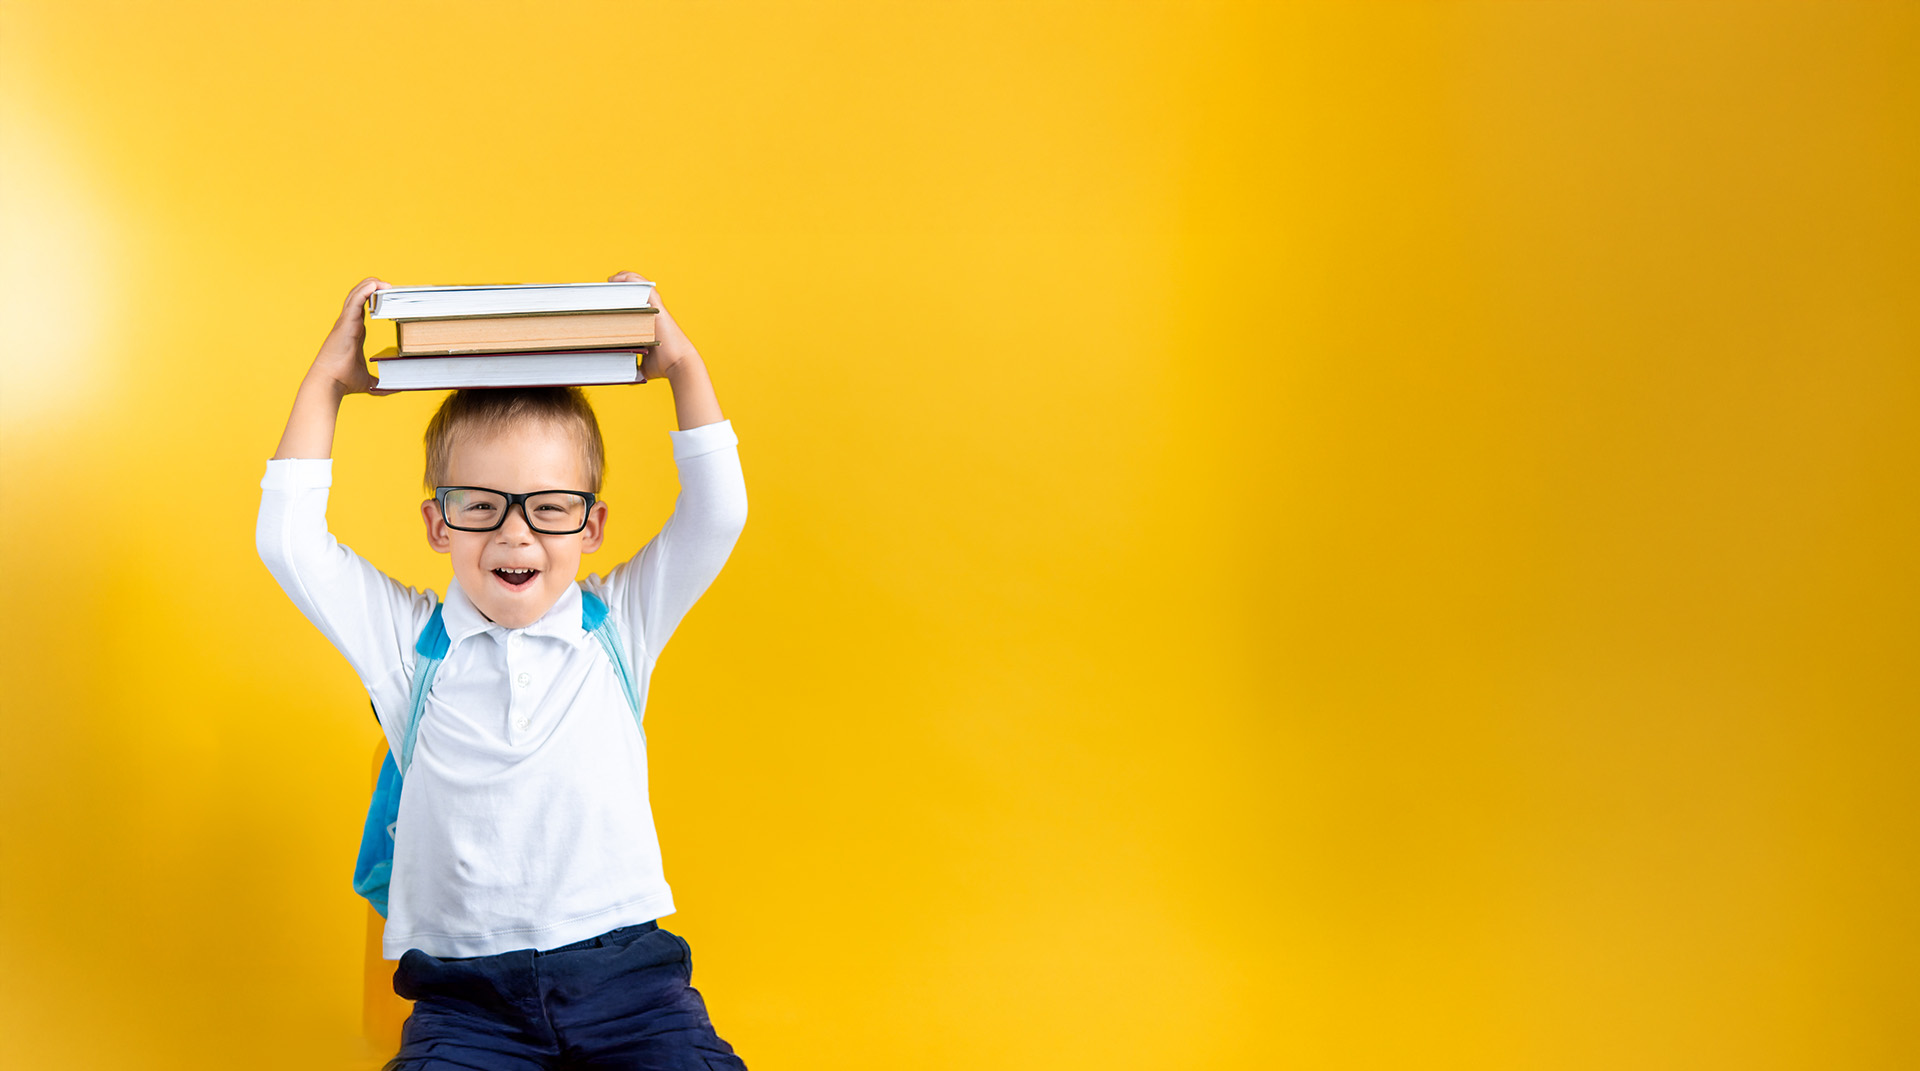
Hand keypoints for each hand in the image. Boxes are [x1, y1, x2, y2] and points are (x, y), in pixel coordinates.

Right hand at [310, 276, 393, 395]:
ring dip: (370, 285)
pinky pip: (355, 302)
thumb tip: (397, 388)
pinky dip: (364, 291)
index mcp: (354, 333)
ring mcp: (346, 322)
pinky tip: (375, 284)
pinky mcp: (345, 324)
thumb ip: (383, 383)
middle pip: (359, 298)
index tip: (390, 297)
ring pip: (356, 296)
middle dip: (374, 288)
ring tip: (385, 282)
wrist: (329, 383)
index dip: (375, 300)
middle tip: (390, 286)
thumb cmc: (344, 381)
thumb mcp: (371, 382)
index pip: (364, 310)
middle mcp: (349, 324)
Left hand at [609, 270, 698, 380]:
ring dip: (623, 278)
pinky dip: (631, 279)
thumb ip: (633, 368)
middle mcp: (651, 312)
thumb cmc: (664, 366)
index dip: (619, 297)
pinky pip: (644, 287)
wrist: (679, 365)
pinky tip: (617, 278)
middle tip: (603, 289)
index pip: (633, 302)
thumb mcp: (643, 366)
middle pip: (634, 290)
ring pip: (639, 285)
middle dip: (618, 286)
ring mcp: (654, 308)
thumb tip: (624, 377)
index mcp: (647, 321)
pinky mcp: (657, 307)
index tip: (604, 298)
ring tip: (609, 280)